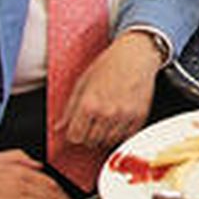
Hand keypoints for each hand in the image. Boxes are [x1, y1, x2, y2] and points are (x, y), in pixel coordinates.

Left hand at [60, 31, 159, 148]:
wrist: (136, 56)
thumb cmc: (109, 65)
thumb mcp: (82, 82)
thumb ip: (70, 108)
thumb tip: (59, 127)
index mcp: (89, 104)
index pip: (75, 136)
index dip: (74, 134)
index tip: (77, 129)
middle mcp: (107, 113)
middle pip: (91, 142)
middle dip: (88, 136)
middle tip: (91, 125)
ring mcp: (125, 116)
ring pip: (109, 142)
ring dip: (104, 136)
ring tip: (105, 122)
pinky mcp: (140, 117)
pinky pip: (127, 137)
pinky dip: (121, 134)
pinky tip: (118, 122)